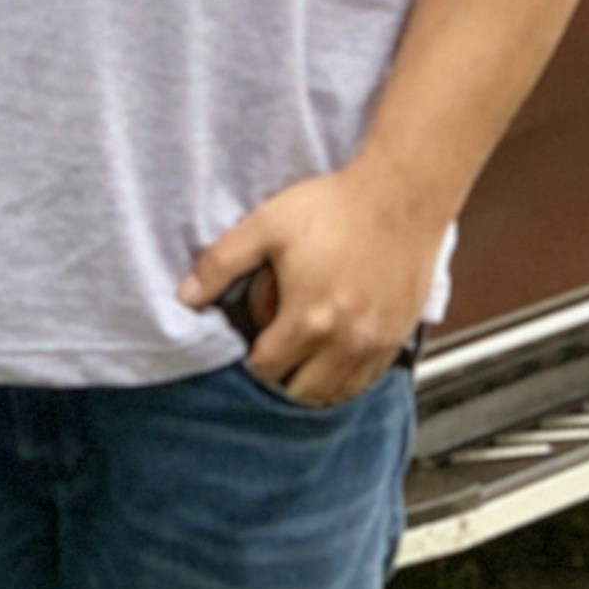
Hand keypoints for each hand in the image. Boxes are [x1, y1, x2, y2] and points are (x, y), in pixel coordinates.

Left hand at [177, 162, 444, 406]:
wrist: (402, 194)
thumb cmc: (337, 206)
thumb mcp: (266, 224)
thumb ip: (220, 264)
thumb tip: (186, 298)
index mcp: (309, 319)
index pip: (266, 370)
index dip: (249, 361)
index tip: (247, 345)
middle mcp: (346, 341)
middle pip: (301, 392)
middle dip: (279, 379)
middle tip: (270, 356)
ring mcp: (376, 343)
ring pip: (337, 394)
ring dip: (312, 386)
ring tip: (298, 362)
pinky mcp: (399, 336)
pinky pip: (368, 381)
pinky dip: (346, 380)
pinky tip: (332, 359)